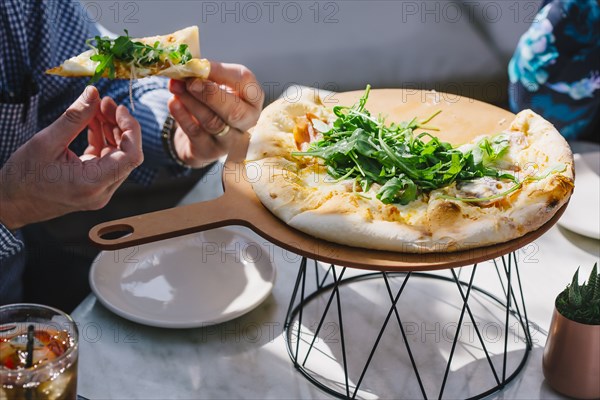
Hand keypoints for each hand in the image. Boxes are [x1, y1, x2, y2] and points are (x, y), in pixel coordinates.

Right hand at [0, 86, 142, 229]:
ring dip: (111, 130)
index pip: (131, 157)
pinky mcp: (94, 186)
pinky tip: (92, 121)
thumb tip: (94, 92)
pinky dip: (103, 139)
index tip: (120, 108)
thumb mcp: (46, 142)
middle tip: (105, 101)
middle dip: (119, 125)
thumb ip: (74, 117)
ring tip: (96, 107)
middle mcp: (102, 191)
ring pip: (118, 155)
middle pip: (126, 154)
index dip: (132, 130)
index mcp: (93, 183)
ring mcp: (100, 191)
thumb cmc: (23, 176)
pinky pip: (107, 160)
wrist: (10, 203)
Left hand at [167, 61, 263, 167]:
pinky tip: (173, 103)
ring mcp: (231, 139)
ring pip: (213, 122)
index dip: (222, 72)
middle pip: (234, 111)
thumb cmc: (213, 102)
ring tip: (176, 86)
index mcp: (252, 99)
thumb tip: (190, 65)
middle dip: (210, 94)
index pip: (246, 83)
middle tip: (190, 82)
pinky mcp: (210, 150)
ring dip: (191, 102)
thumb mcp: (215, 85)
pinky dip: (182, 116)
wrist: (202, 134)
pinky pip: (195, 133)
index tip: (201, 65)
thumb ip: (206, 74)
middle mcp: (248, 121)